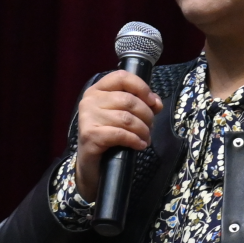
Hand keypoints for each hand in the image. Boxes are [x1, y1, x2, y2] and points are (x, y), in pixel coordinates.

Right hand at [72, 71, 161, 202]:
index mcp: (97, 90)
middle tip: (149, 127)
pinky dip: (135, 140)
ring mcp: (87, 118)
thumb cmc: (108, 137)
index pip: (122, 77)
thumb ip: (140, 104)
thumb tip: (156, 103)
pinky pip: (120, 134)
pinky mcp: (90, 135)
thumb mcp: (124, 116)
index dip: (141, 87)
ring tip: (145, 138)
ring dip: (142, 130)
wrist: (92, 165)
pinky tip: (139, 145)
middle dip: (146, 115)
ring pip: (126, 118)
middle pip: (128, 100)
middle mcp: (90, 100)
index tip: (152, 102)